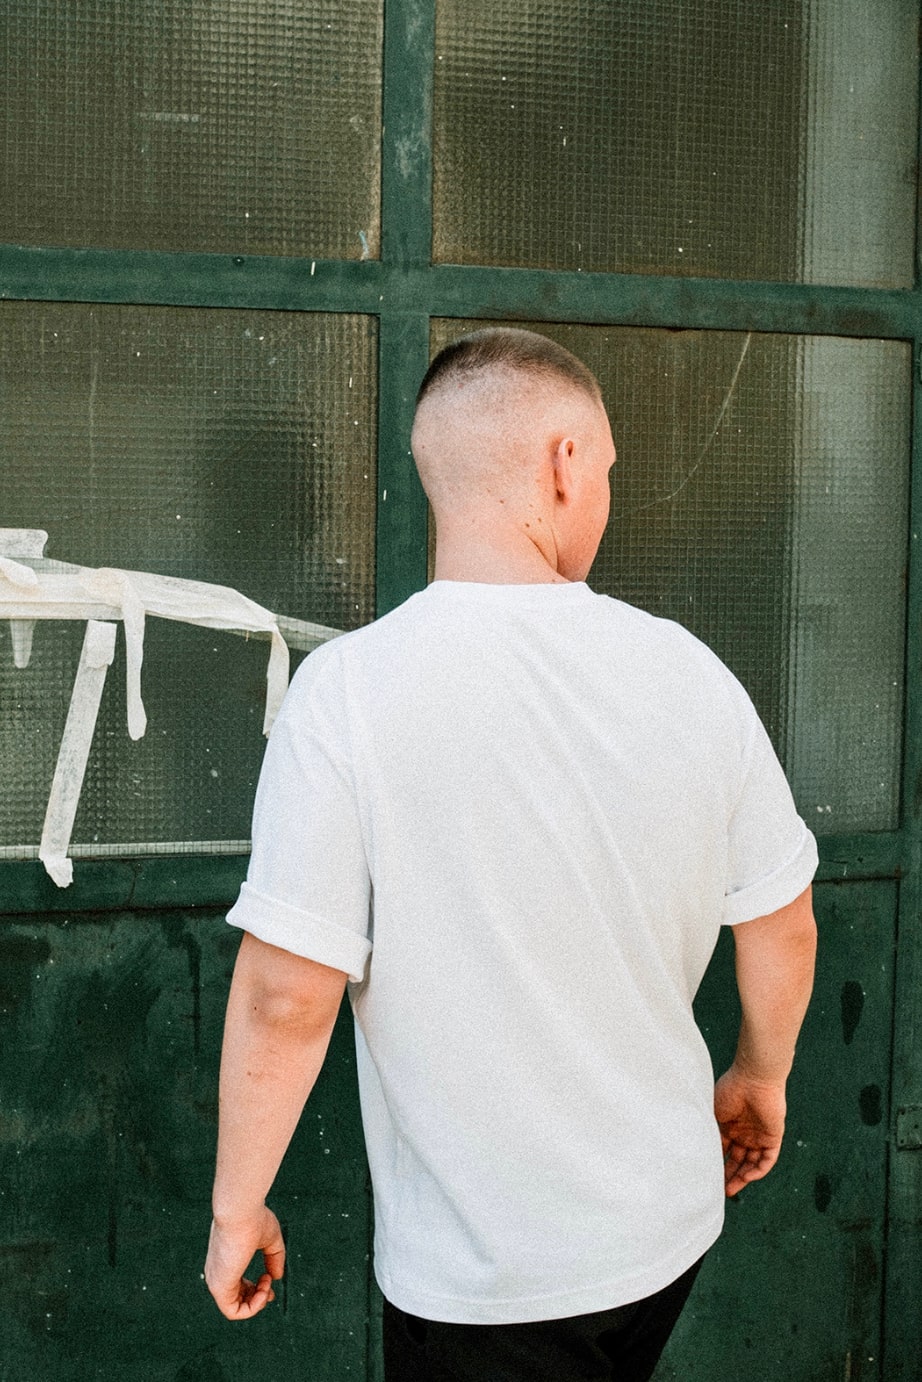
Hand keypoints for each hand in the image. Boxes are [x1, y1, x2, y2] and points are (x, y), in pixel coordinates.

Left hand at [204, 1204, 285, 1318]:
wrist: (239, 1211)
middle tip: (271, 1288)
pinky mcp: (219, 1286)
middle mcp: (217, 1273)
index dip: (256, 1290)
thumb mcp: (269, 1239)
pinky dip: (253, 1307)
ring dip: (258, 1302)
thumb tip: (276, 1277)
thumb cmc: (253, 1219)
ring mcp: (216, 1281)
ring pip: (235, 1309)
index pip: (236, 1286)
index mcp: (226, 1261)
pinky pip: (234, 1312)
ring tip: (267, 1282)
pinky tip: (264, 1289)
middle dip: (258, 1299)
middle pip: (236, 1300)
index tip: (270, 1278)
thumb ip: (274, 1258)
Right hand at [713, 1066, 786, 1197]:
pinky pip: (767, 1159)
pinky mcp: (773, 1137)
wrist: (753, 1078)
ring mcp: (759, 1136)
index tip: (708, 1177)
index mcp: (730, 1125)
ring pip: (752, 1163)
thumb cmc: (730, 1090)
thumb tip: (696, 1149)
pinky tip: (747, 1177)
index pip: (724, 1150)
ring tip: (730, 1189)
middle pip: (738, 1160)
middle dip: (730, 1176)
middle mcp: (744, 1133)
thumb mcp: (713, 1113)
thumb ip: (709, 1131)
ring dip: (742, 1177)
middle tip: (720, 1191)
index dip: (717, 1164)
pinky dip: (758, 1170)